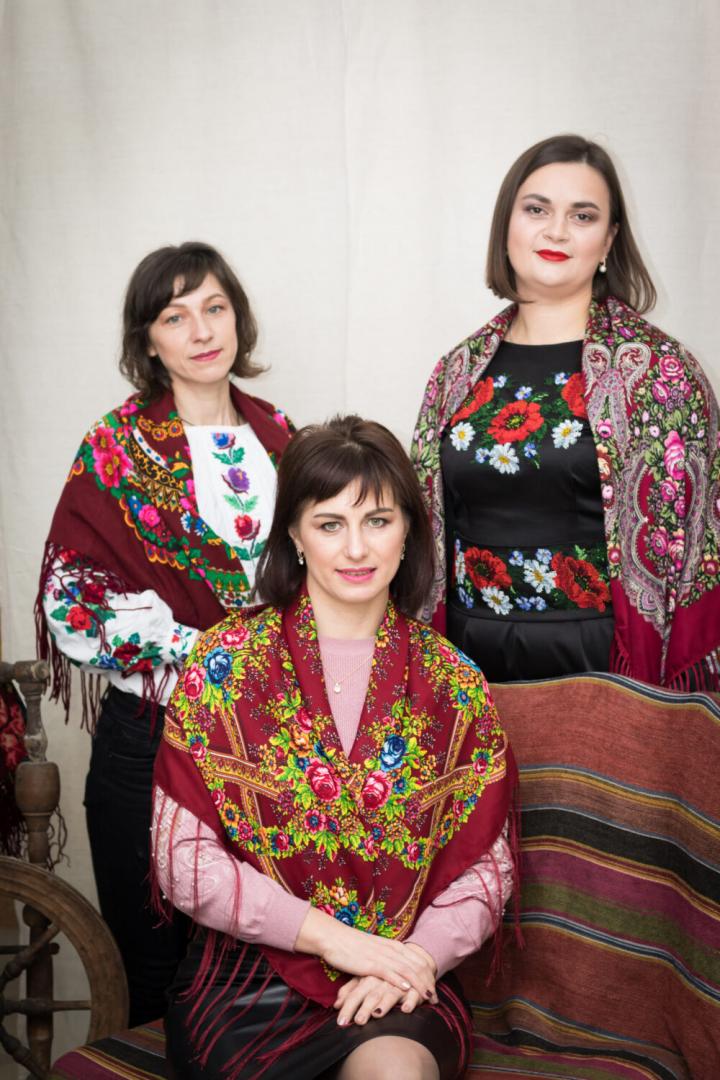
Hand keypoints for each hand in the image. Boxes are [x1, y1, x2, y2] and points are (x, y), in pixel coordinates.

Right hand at [295, 908, 436, 1000]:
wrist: (334, 937)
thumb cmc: (353, 946)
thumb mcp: (375, 951)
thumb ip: (388, 959)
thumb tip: (399, 972)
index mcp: (393, 945)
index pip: (417, 960)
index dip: (429, 975)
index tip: (435, 988)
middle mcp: (391, 949)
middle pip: (416, 966)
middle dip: (428, 983)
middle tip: (436, 998)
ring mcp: (381, 956)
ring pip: (406, 970)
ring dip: (419, 984)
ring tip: (428, 997)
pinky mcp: (369, 963)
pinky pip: (387, 972)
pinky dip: (399, 981)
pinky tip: (406, 988)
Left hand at [334, 975, 426, 1025]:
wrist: (406, 958)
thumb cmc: (382, 973)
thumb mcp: (365, 979)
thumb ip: (351, 991)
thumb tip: (336, 1005)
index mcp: (368, 978)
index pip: (355, 994)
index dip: (348, 1008)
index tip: (340, 1023)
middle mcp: (382, 980)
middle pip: (372, 995)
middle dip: (364, 1009)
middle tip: (358, 1022)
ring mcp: (398, 983)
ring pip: (390, 994)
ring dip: (384, 1005)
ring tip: (377, 1014)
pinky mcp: (414, 987)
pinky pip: (413, 994)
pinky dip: (410, 1001)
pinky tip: (406, 1009)